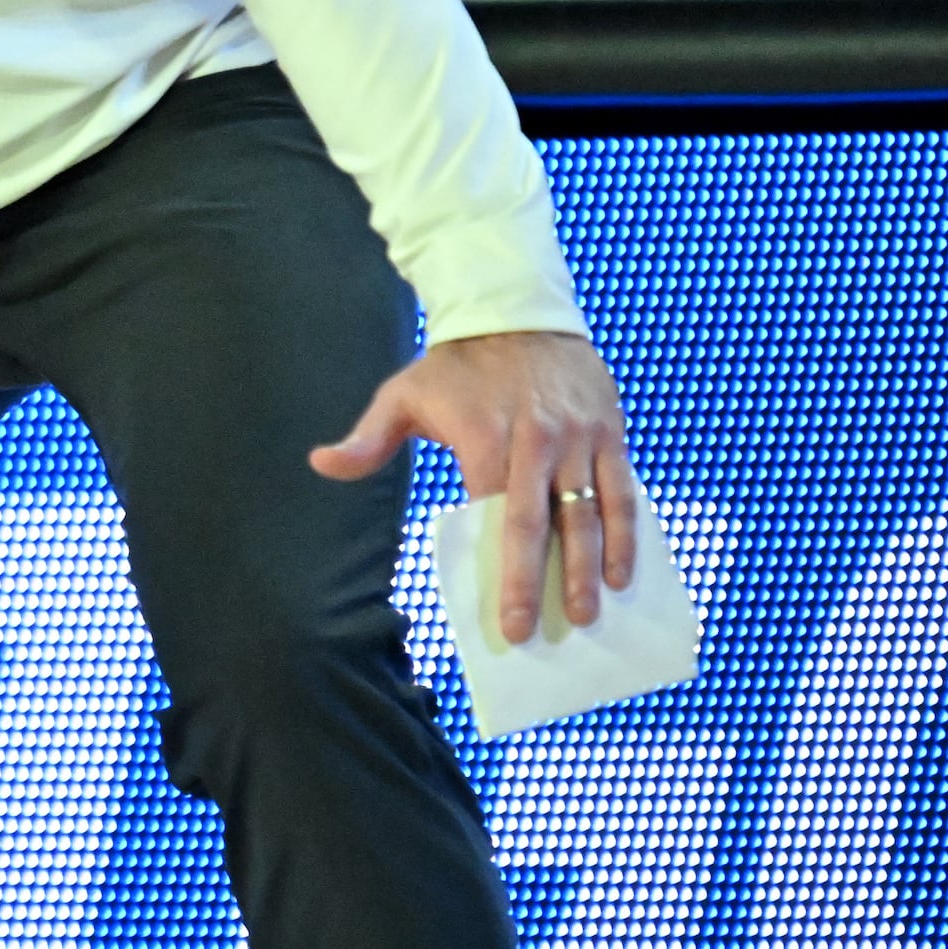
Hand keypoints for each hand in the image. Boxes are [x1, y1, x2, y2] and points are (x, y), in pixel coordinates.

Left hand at [312, 330, 636, 643]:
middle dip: (542, 583)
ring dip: (591, 567)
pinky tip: (623, 573)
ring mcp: (581, 438)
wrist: (520, 314)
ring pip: (591, 512)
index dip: (501, 569)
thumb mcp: (404, 393)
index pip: (494, 516)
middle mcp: (539, 440)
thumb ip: (368, 438)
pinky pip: (623, 491)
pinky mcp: (610, 433)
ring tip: (588, 616)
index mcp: (487, 437)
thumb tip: (321, 463)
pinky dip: (626, 533)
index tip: (500, 617)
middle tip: (538, 634)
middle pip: (542, 523)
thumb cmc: (456, 367)